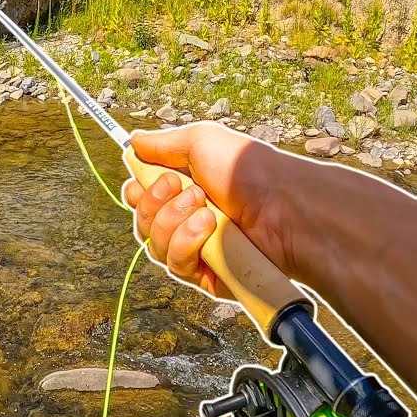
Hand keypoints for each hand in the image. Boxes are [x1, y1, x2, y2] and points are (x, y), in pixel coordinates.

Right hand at [122, 122, 296, 299]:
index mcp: (183, 189)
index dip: (138, 191)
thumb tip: (132, 140)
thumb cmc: (248, 172)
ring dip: (172, 223)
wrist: (284, 209)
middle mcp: (185, 219)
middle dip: (155, 204)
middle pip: (141, 220)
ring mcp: (194, 249)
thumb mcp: (202, 142)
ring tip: (208, 213)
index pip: (140, 196)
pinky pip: (174, 264)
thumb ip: (162, 143)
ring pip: (153, 244)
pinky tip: (208, 232)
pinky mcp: (204, 275)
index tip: (150, 181)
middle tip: (189, 191)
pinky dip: (185, 244)